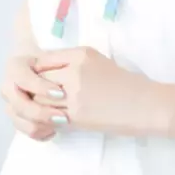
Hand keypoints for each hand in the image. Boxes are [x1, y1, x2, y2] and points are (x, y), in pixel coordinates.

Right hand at [0, 54, 68, 141]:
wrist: (53, 74)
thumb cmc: (57, 62)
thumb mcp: (59, 56)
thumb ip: (56, 59)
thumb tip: (57, 66)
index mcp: (16, 67)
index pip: (22, 77)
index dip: (38, 87)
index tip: (60, 94)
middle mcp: (9, 86)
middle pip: (17, 103)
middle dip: (39, 112)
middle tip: (62, 117)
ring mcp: (11, 103)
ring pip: (19, 119)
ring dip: (39, 125)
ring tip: (61, 124)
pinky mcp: (17, 118)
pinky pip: (23, 130)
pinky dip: (38, 132)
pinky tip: (54, 131)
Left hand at [34, 47, 170, 137]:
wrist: (144, 104)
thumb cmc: (124, 82)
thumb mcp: (97, 61)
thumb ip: (72, 62)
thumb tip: (44, 72)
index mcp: (80, 54)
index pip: (43, 59)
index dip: (35, 71)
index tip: (35, 80)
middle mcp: (74, 71)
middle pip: (37, 79)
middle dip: (32, 89)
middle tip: (31, 97)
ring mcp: (74, 94)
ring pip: (39, 99)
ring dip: (36, 106)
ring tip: (39, 110)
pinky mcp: (75, 115)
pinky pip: (48, 116)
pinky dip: (45, 119)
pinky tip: (51, 120)